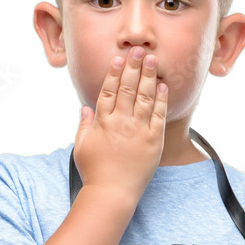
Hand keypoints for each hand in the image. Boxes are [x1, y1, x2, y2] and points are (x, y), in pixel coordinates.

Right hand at [73, 46, 167, 201]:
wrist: (112, 194)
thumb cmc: (95, 172)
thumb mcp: (81, 147)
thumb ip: (84, 125)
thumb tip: (85, 107)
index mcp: (103, 122)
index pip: (108, 91)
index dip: (114, 73)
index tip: (119, 59)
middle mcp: (121, 123)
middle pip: (128, 89)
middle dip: (134, 67)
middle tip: (139, 50)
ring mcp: (139, 131)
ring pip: (145, 97)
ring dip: (149, 76)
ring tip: (152, 59)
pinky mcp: (154, 141)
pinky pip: (159, 116)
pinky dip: (161, 100)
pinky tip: (162, 86)